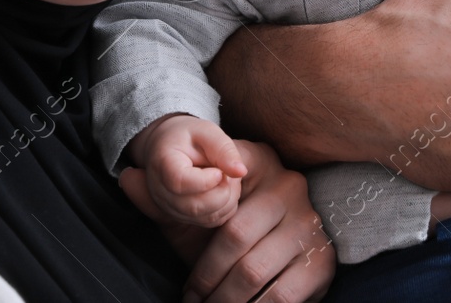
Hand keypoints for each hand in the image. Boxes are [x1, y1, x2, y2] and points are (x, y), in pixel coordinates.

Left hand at [122, 139, 333, 302]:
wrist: (284, 251)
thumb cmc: (230, 229)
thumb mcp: (197, 214)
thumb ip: (163, 199)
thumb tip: (127, 178)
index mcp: (258, 162)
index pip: (220, 192)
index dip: (196, 231)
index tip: (185, 281)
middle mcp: (289, 186)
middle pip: (234, 239)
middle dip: (206, 281)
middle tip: (193, 302)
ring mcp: (309, 223)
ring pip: (254, 271)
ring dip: (226, 301)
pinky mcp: (322, 259)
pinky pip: (282, 294)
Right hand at [138, 114, 246, 227]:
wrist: (168, 147)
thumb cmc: (189, 137)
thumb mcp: (207, 132)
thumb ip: (224, 149)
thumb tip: (242, 172)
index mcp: (163, 164)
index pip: (180, 183)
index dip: (205, 181)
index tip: (218, 170)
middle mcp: (161, 191)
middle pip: (194, 207)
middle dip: (222, 191)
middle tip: (228, 172)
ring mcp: (169, 208)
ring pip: (205, 217)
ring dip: (227, 199)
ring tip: (226, 177)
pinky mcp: (181, 218)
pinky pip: (210, 221)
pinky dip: (225, 208)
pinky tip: (223, 188)